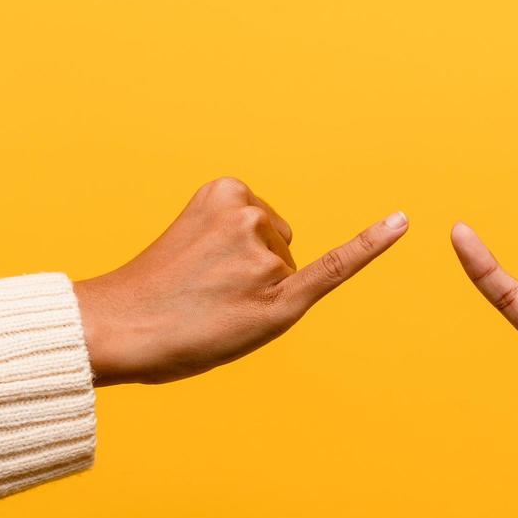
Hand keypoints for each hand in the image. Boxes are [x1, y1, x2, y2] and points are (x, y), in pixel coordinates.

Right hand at [75, 177, 407, 384]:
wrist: (116, 328)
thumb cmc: (150, 292)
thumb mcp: (190, 239)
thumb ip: (235, 237)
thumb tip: (282, 257)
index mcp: (225, 190)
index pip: (259, 225)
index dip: (232, 256)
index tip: (200, 271)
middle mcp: (251, 215)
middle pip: (278, 247)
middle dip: (250, 272)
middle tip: (202, 293)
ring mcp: (267, 255)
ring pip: (285, 276)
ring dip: (256, 296)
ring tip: (209, 308)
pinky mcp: (280, 298)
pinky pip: (336, 267)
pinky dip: (371, 245)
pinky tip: (401, 223)